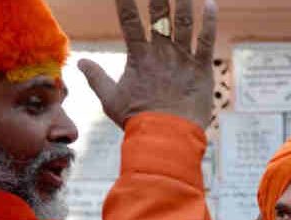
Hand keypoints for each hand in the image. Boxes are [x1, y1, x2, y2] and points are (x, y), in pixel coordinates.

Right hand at [78, 0, 216, 127]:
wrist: (167, 136)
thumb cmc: (137, 120)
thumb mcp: (111, 99)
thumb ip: (96, 78)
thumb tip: (79, 61)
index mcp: (139, 57)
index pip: (128, 20)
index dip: (125, 1)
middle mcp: (161, 53)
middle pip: (159, 15)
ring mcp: (182, 59)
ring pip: (184, 23)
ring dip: (184, 2)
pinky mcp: (202, 69)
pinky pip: (206, 41)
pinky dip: (209, 22)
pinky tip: (211, 4)